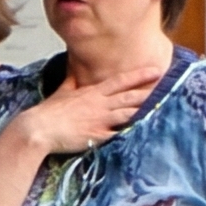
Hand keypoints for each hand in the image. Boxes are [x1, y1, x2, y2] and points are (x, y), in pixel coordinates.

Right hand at [10, 65, 165, 159]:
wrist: (38, 128)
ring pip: (128, 113)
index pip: (121, 81)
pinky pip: (118, 134)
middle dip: (149, 91)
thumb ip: (72, 81)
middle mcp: (100, 104)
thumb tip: (74, 69)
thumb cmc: (49, 111)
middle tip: (166, 85)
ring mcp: (100, 120)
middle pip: (130, 96)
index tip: (155, 70)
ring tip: (161, 108)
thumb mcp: (62, 92)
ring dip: (144, 111)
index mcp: (93, 93)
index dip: (140, 76)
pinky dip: (130, 133)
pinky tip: (144, 133)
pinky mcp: (98, 136)